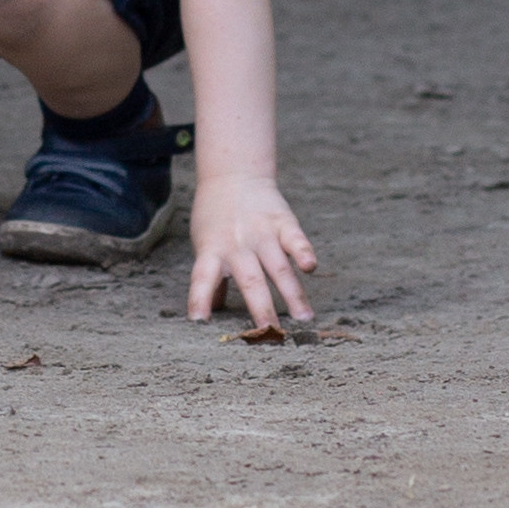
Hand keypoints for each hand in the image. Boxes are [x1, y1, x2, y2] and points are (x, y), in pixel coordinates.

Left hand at [186, 174, 316, 329]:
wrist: (233, 174)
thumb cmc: (216, 218)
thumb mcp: (205, 245)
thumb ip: (211, 279)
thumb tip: (211, 313)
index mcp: (212, 250)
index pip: (202, 278)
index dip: (200, 299)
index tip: (198, 323)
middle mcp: (237, 244)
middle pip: (250, 279)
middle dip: (261, 307)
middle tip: (269, 333)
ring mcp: (261, 233)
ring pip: (278, 267)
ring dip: (292, 293)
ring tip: (304, 319)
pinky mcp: (283, 222)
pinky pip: (295, 239)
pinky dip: (303, 252)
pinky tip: (310, 267)